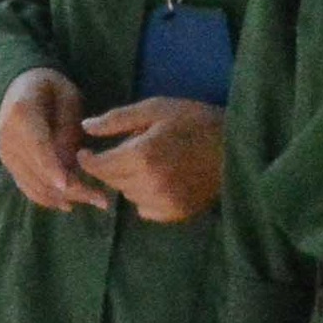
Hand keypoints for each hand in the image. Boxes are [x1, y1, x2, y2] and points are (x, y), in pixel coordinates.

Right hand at [0, 73, 108, 210]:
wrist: (18, 86)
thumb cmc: (50, 88)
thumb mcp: (67, 98)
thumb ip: (68, 128)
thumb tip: (71, 164)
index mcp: (22, 114)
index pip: (38, 146)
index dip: (52, 168)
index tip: (69, 186)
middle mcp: (8, 138)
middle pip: (39, 173)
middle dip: (72, 190)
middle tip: (104, 200)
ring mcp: (6, 155)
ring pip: (35, 186)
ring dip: (65, 199)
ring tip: (95, 201)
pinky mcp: (10, 166)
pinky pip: (29, 188)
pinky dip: (50, 199)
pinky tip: (71, 203)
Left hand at [78, 97, 226, 223]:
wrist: (237, 148)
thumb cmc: (195, 121)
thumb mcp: (156, 109)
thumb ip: (118, 120)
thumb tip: (86, 127)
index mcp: (142, 155)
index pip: (99, 166)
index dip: (87, 160)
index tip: (85, 152)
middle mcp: (149, 183)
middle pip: (112, 182)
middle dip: (109, 168)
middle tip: (119, 153)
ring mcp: (164, 201)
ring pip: (127, 195)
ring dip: (127, 181)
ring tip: (143, 164)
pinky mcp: (177, 213)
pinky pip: (145, 209)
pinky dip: (144, 197)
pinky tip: (158, 181)